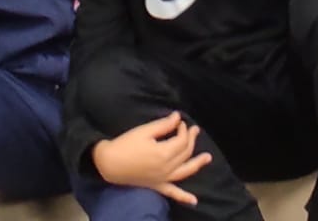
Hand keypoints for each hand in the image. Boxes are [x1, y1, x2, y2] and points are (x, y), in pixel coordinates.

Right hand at [91, 112, 211, 205]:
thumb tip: (178, 117)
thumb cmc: (125, 145)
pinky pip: (173, 193)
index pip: (181, 140)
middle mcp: (167, 168)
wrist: (109, 164)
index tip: (180, 122)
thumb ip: (163, 125)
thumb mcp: (144, 131)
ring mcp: (163, 179)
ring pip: (185, 171)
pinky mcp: (157, 186)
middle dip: (190, 139)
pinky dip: (184, 197)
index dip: (183, 129)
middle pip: (185, 153)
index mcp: (164, 153)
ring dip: (197, 164)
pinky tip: (194, 201)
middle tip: (193, 130)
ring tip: (208, 158)